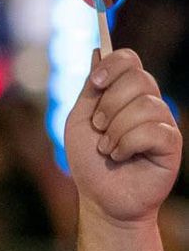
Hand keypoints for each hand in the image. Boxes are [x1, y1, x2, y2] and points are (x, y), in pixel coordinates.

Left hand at [64, 48, 181, 224]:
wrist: (101, 199)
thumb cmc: (90, 163)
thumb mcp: (79, 122)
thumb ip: (90, 89)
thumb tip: (98, 51)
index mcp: (125, 94)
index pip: (130, 60)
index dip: (114, 64)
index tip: (97, 82)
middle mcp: (147, 102)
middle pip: (138, 78)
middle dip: (110, 105)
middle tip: (98, 128)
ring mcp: (162, 121)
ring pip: (144, 106)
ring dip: (115, 131)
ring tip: (108, 150)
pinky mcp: (171, 143)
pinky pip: (152, 130)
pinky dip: (127, 145)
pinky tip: (121, 157)